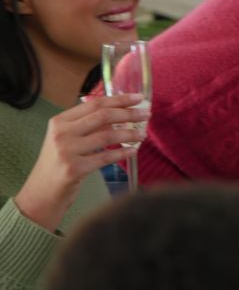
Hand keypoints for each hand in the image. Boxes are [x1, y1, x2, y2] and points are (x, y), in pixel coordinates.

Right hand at [14, 94, 147, 230]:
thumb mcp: (67, 138)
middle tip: (147, 113)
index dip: (119, 99)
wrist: (42, 192)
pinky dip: (122, 153)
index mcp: (59, 121)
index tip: (138, 97)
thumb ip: (87, 125)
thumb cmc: (59, 163)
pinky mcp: (74, 169)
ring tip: (143, 134)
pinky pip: (106, 157)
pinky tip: (133, 150)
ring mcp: (67, 151)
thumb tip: (120, 112)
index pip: (94, 104)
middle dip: (128, 113)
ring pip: (107, 136)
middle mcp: (61, 133)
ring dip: (129, 133)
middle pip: (102, 116)